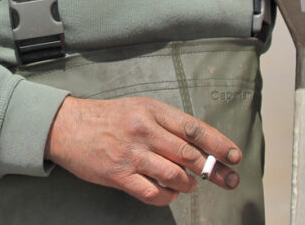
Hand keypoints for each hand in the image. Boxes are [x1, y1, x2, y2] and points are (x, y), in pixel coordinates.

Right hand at [43, 95, 241, 206]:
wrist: (69, 126)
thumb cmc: (108, 117)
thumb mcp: (139, 108)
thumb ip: (166, 125)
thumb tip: (198, 146)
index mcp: (151, 110)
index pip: (193, 127)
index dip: (218, 143)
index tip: (235, 156)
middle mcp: (144, 129)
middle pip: (189, 154)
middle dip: (213, 170)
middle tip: (228, 180)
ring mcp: (132, 153)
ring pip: (175, 176)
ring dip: (188, 184)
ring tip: (188, 184)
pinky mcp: (119, 174)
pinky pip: (153, 193)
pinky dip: (167, 196)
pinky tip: (168, 192)